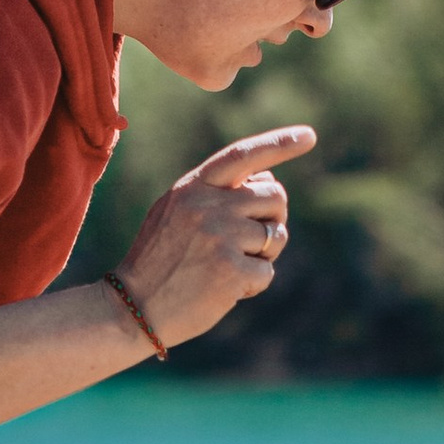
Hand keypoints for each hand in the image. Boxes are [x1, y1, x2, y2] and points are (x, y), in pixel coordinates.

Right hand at [121, 123, 316, 346]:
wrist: (134, 308)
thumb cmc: (160, 260)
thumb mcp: (175, 211)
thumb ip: (214, 193)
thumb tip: (268, 181)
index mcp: (193, 186)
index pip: (244, 155)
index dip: (279, 144)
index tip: (309, 136)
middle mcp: (208, 205)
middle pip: (274, 197)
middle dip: (273, 218)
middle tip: (251, 241)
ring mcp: (221, 237)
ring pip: (276, 235)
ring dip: (263, 255)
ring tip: (230, 267)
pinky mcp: (231, 270)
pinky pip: (268, 272)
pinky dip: (253, 284)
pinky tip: (225, 289)